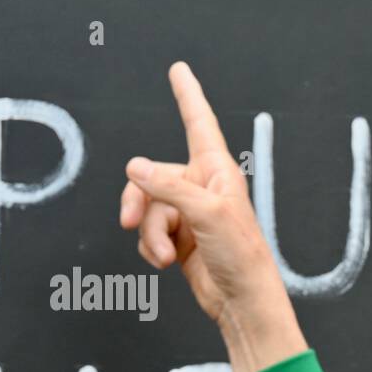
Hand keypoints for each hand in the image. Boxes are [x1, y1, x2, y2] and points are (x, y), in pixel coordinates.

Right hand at [119, 62, 304, 371]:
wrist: (242, 301)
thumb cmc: (241, 256)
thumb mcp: (207, 215)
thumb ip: (169, 187)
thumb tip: (135, 168)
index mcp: (217, 171)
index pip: (199, 124)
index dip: (188, 96)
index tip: (179, 70)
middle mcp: (202, 187)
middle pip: (151, 176)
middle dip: (139, 202)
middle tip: (128, 221)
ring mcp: (189, 213)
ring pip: (146, 209)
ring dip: (148, 234)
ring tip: (165, 256)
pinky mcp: (180, 239)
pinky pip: (148, 232)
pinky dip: (150, 247)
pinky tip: (165, 262)